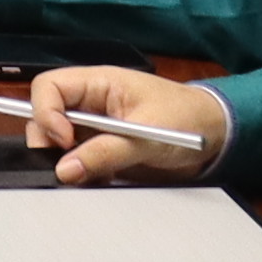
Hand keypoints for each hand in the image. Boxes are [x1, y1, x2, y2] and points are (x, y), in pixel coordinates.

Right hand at [22, 61, 229, 185]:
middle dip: (50, 143)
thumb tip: (65, 170)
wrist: (216, 135)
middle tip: (68, 165)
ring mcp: (94, 126)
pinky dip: (83, 173)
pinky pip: (77, 160)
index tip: (63, 140)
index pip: (48, 87)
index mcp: (98, 83)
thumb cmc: (187, 118)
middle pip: (45, 116)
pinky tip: (102, 178)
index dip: (45, 113)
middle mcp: (90, 102)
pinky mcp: (101, 147)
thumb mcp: (146, 136)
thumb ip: (105, 152)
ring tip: (92, 175)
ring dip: (68, 162)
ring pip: (58, 142)